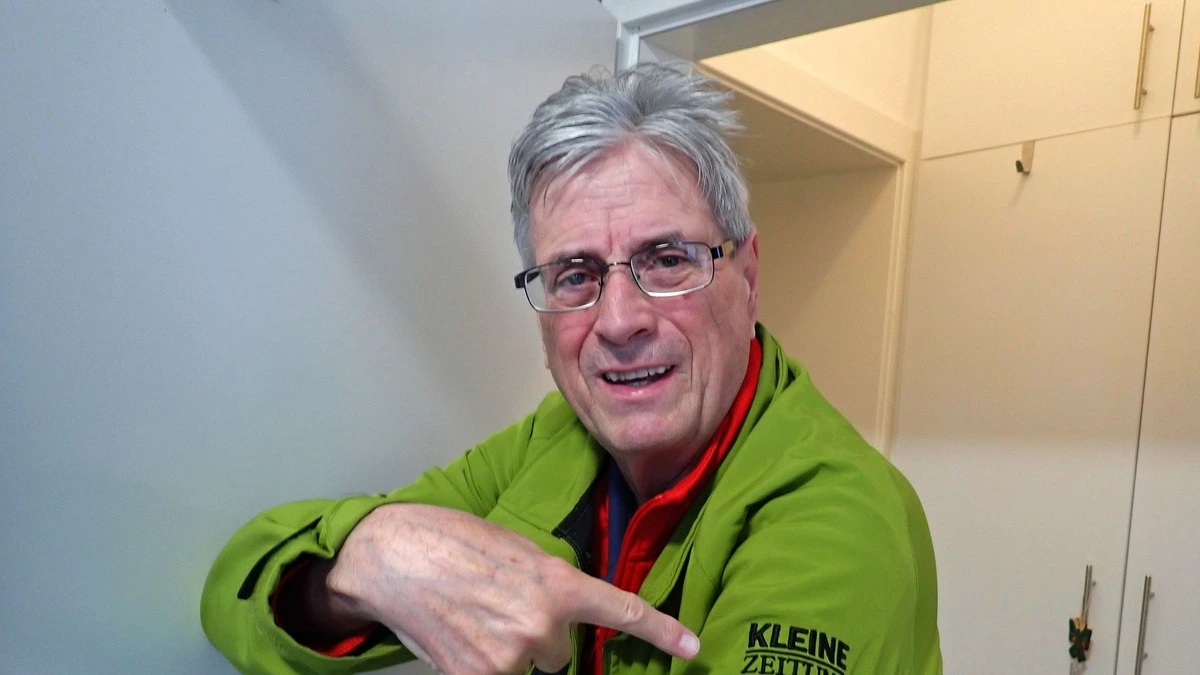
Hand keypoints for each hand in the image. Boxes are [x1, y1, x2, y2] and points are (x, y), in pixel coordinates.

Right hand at [325, 503, 699, 673]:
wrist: (391, 557)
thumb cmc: (450, 542)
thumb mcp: (517, 550)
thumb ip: (551, 583)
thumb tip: (564, 615)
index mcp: (557, 581)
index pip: (621, 610)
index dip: (662, 631)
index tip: (693, 646)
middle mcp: (542, 623)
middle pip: (561, 651)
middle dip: (538, 635)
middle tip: (499, 606)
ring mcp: (511, 656)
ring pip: (531, 668)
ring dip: (511, 653)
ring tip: (474, 618)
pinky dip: (485, 666)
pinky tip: (462, 639)